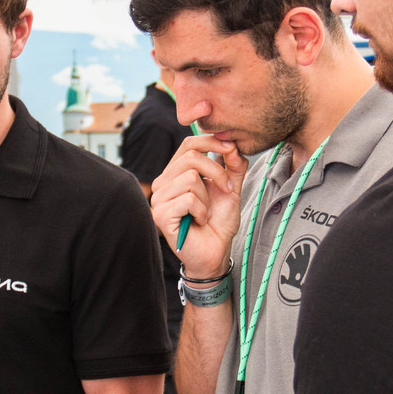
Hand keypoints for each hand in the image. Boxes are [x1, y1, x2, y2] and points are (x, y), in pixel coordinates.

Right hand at [150, 135, 248, 279]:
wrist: (215, 252)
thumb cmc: (218, 222)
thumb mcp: (231, 188)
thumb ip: (233, 166)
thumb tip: (233, 145)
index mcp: (176, 173)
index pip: (189, 144)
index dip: (211, 141)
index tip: (231, 148)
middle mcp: (163, 183)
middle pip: (191, 157)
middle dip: (217, 172)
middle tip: (227, 190)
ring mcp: (158, 198)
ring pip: (190, 178)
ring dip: (207, 198)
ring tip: (205, 212)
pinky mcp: (160, 214)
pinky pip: (188, 199)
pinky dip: (201, 211)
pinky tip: (199, 221)